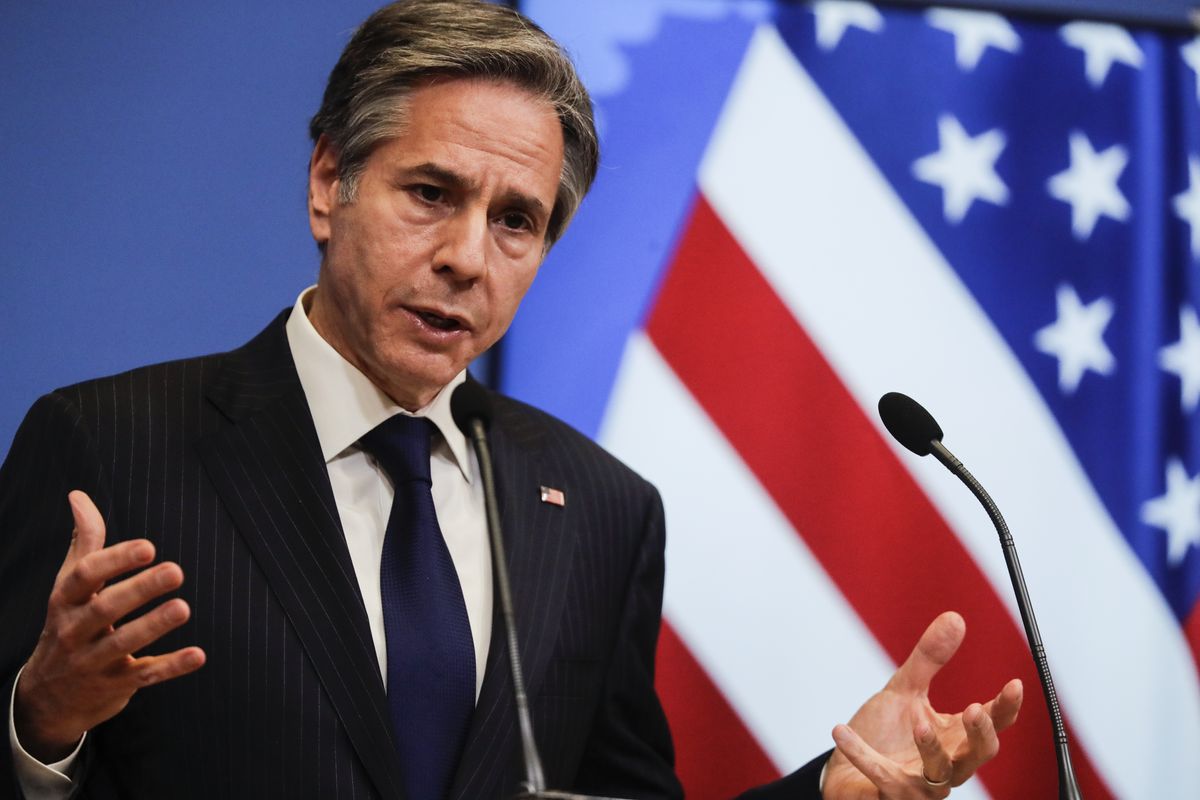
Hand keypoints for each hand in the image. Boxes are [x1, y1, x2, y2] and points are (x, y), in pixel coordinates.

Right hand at [13, 490, 205, 761]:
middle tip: (176, 571)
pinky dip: (171, 667)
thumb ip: (84, 543)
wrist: (45, 699)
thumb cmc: (68, 625)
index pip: (84, 577)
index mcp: (65, 601)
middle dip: (140, 590)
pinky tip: (198, 655)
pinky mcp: (115, 686)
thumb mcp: (69, 587)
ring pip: (122, 644)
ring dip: (154, 626)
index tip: (148, 547)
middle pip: (105, 609)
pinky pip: (144, 676)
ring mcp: (93, 662)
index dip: (115, 561)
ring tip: (183, 608)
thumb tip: (79, 496)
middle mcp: (74, 631)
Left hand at [822, 612, 1021, 798]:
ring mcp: (921, 786)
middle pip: (978, 755)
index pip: (991, 724)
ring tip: (918, 722)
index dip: (1005, 707)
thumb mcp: (905, 691)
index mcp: (954, 737)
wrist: (846, 771)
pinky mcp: (892, 795)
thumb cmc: (884, 735)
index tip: (1014, 684)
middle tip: (973, 709)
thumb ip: (929, 659)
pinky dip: (862, 755)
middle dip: (980, 734)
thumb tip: (955, 618)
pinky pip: (882, 777)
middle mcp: (946, 765)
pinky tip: (840, 731)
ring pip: (940, 773)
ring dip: (931, 749)